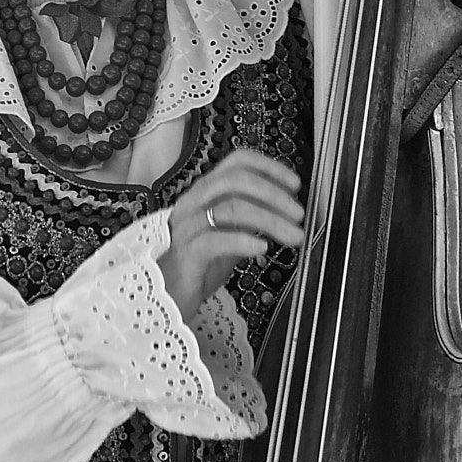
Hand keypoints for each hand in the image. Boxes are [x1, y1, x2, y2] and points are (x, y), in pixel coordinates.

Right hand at [159, 149, 305, 327]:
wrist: (163, 298)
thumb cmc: (196, 267)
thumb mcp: (230, 236)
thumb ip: (251, 221)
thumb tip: (286, 211)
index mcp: (205, 194)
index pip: (236, 163)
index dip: (269, 167)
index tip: (295, 183)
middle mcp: (194, 203)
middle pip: (236, 180)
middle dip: (274, 194)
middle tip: (299, 213)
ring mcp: (187, 227)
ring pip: (231, 208)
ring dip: (270, 220)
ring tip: (293, 236)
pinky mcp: (186, 254)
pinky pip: (215, 240)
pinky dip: (244, 241)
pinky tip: (262, 249)